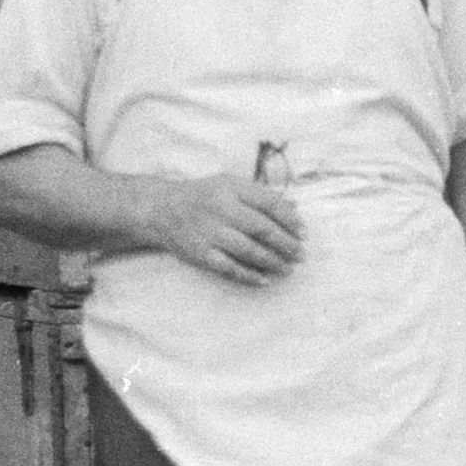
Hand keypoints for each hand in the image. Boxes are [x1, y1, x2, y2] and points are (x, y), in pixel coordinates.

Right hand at [148, 176, 304, 285]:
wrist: (161, 209)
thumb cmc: (203, 197)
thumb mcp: (230, 185)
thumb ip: (260, 196)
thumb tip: (294, 208)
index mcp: (232, 187)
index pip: (269, 203)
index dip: (291, 219)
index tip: (304, 233)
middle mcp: (221, 208)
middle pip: (262, 228)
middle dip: (287, 244)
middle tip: (301, 254)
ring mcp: (210, 232)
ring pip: (249, 250)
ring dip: (273, 262)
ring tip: (288, 268)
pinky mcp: (201, 252)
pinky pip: (229, 267)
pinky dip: (249, 275)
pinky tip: (265, 280)